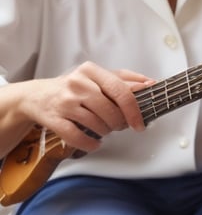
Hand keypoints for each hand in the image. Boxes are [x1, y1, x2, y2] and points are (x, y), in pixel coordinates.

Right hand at [18, 62, 149, 151]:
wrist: (36, 96)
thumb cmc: (75, 86)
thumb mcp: (98, 76)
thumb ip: (125, 79)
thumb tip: (150, 83)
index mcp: (91, 70)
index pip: (120, 90)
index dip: (134, 110)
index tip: (141, 123)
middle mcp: (77, 84)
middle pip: (110, 110)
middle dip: (119, 123)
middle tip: (120, 125)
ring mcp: (64, 102)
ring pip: (96, 124)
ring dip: (106, 132)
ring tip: (105, 129)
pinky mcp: (53, 119)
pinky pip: (77, 137)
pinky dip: (91, 144)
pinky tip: (95, 143)